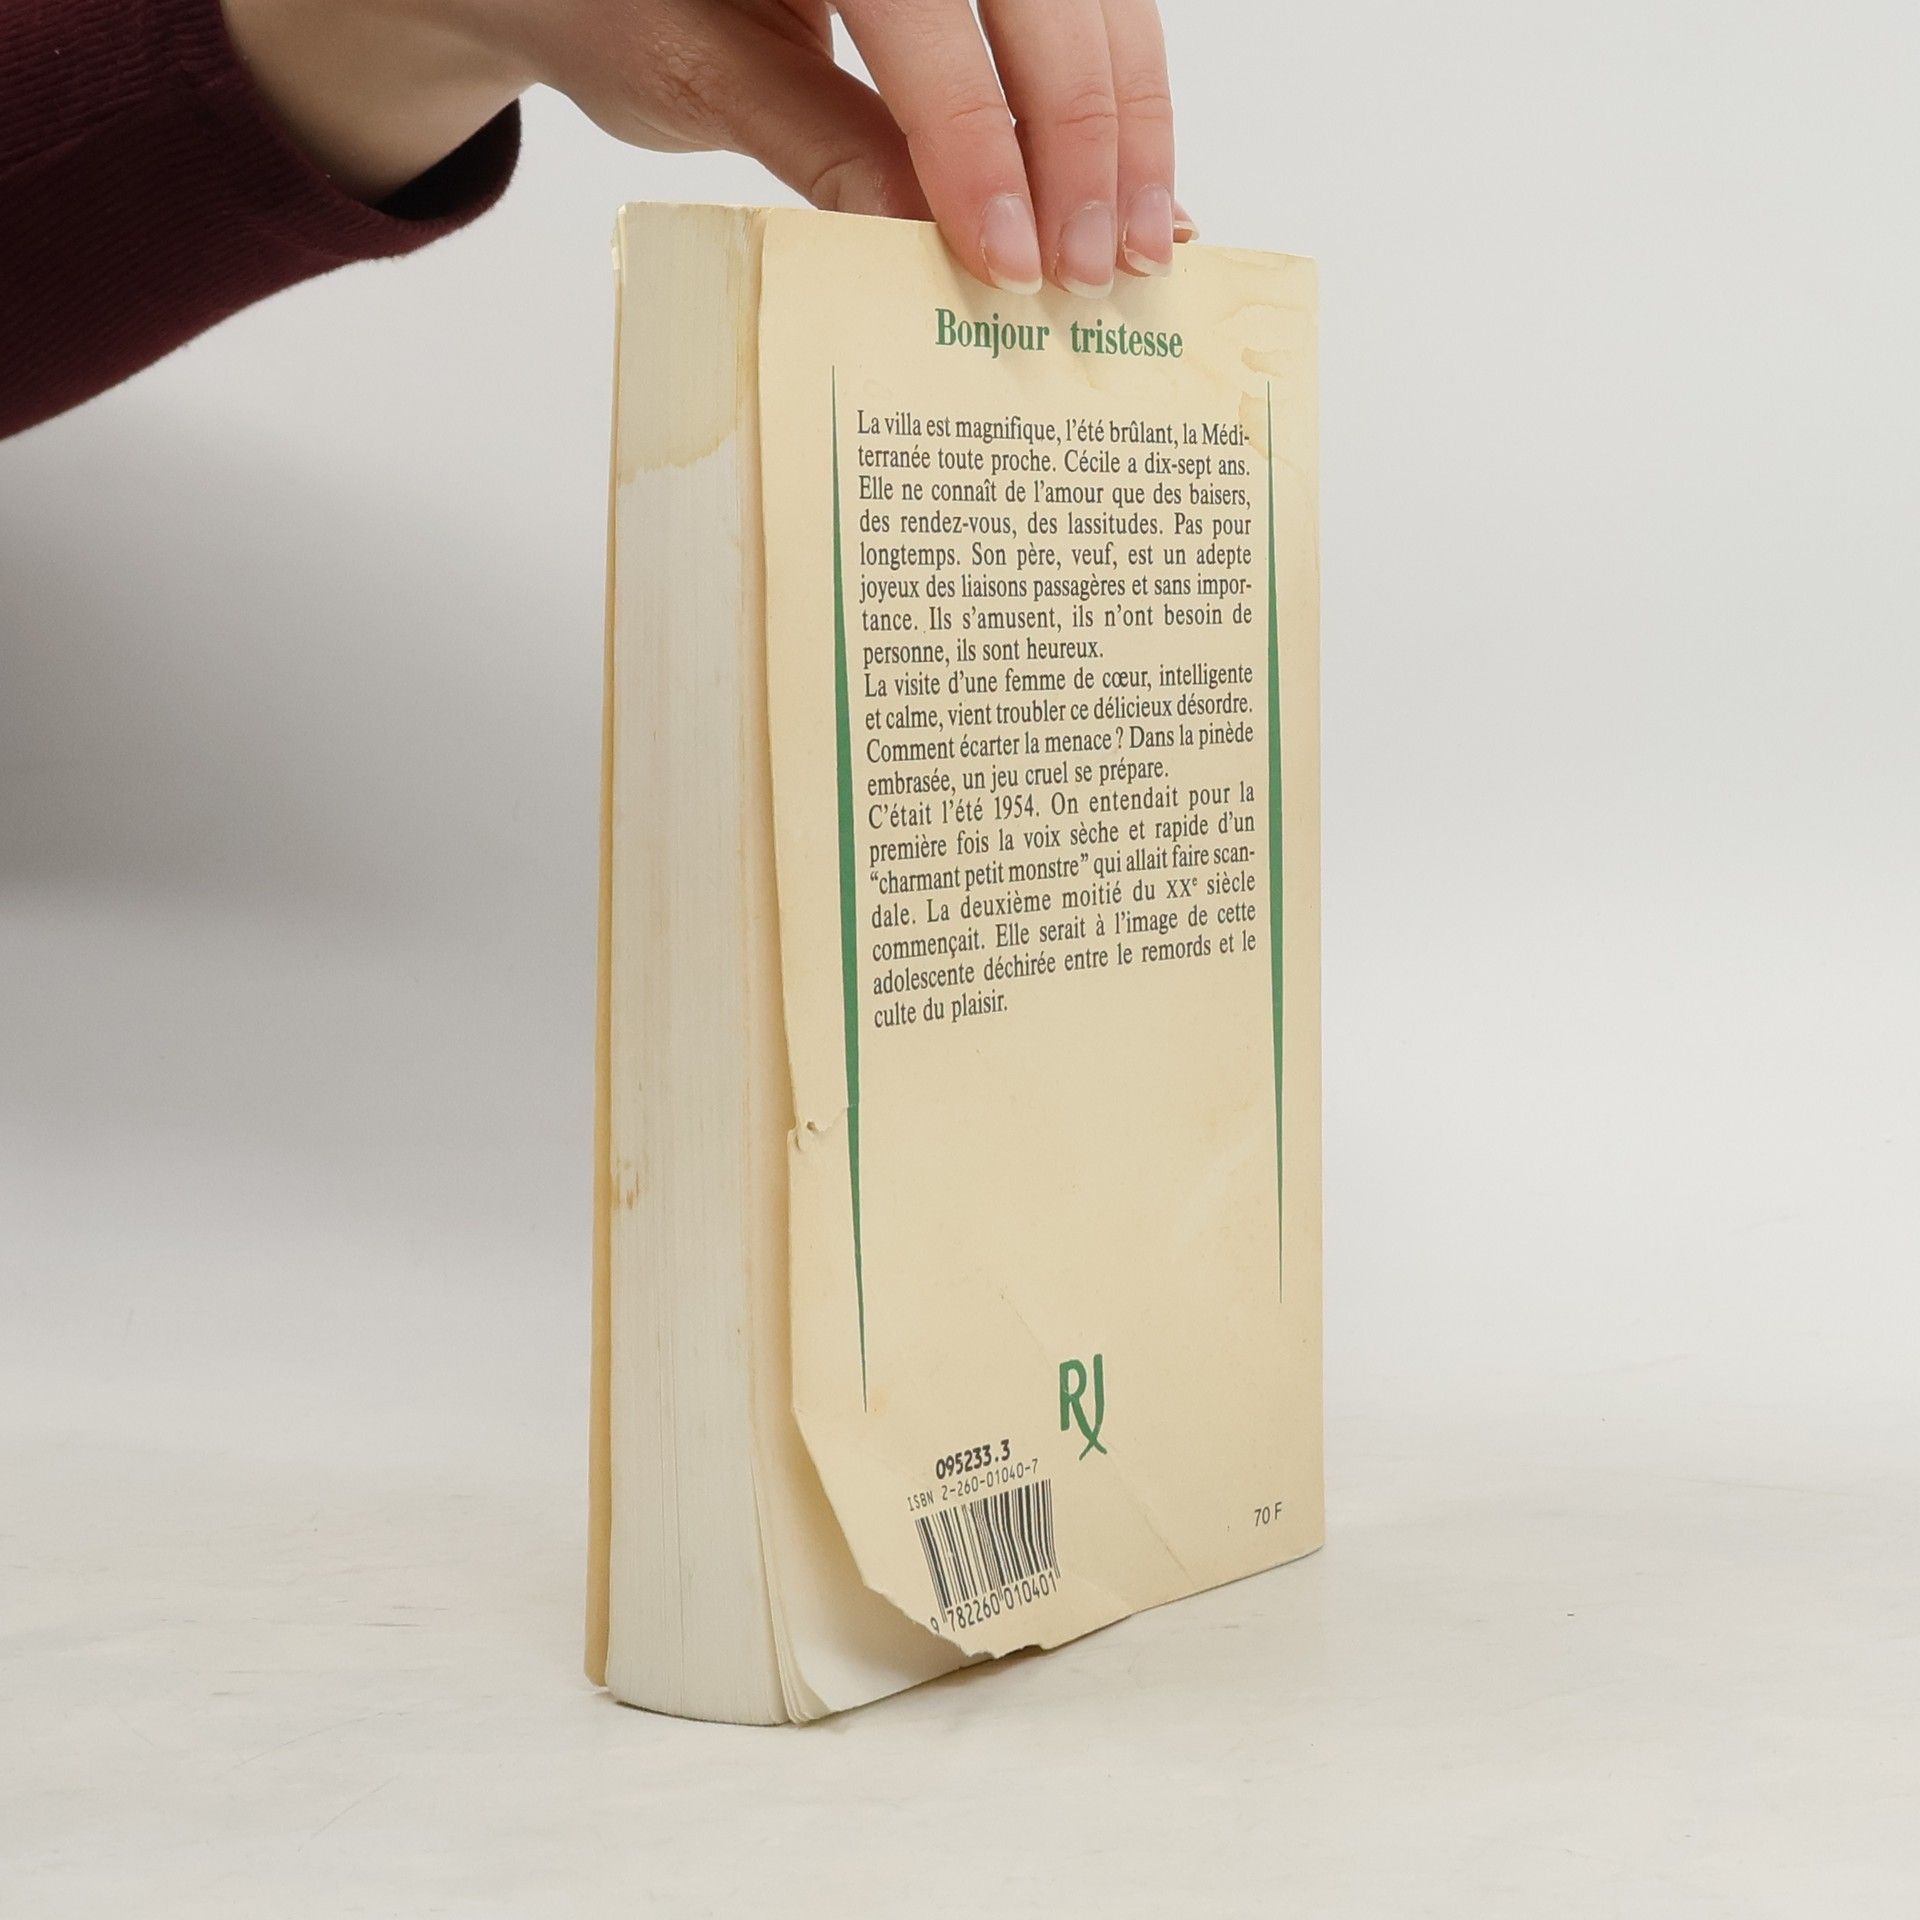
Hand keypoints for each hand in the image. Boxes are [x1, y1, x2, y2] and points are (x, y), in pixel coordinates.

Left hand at [222, 0, 1193, 295]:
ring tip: (1144, 245)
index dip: (975, 138)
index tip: (1008, 256)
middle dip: (1082, 139)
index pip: (921, 10)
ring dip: (1129, 126)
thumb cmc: (622, 1)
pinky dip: (1120, 103)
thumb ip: (821, 142)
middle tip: (1092, 270)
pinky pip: (1083, 16)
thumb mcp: (701, 75)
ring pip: (1092, 1)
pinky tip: (1150, 188)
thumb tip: (928, 237)